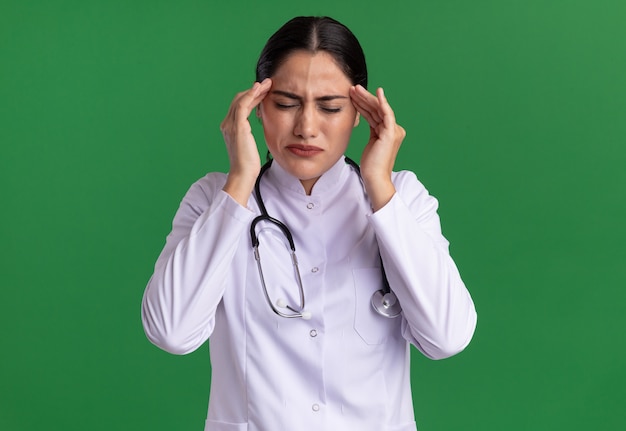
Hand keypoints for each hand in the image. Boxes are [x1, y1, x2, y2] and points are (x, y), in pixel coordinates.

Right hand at [221, 78, 271, 205]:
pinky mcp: (238, 126)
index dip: (251, 97)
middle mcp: (227, 124)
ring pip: (241, 99)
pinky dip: (252, 95)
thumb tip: (261, 129)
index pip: (239, 107)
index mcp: (229, 128)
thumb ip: (250, 136)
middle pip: (239, 100)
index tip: (263, 92)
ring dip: (255, 90)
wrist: (243, 175)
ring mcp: (231, 125)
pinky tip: (261, 90)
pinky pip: (243, 105)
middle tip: (268, 84)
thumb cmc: (249, 165)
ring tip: (268, 84)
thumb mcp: (250, 146)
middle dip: (253, 91)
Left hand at [349, 85, 405, 210]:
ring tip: (355, 89)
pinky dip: (382, 102)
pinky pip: (387, 114)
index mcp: (388, 132)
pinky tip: (377, 92)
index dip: (363, 103)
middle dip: (364, 97)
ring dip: (367, 98)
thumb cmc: (371, 166)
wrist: (375, 178)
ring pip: (379, 109)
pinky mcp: (390, 133)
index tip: (352, 95)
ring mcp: (393, 131)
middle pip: (376, 109)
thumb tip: (363, 119)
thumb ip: (371, 131)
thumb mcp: (370, 144)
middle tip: (352, 88)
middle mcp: (393, 130)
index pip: (374, 113)